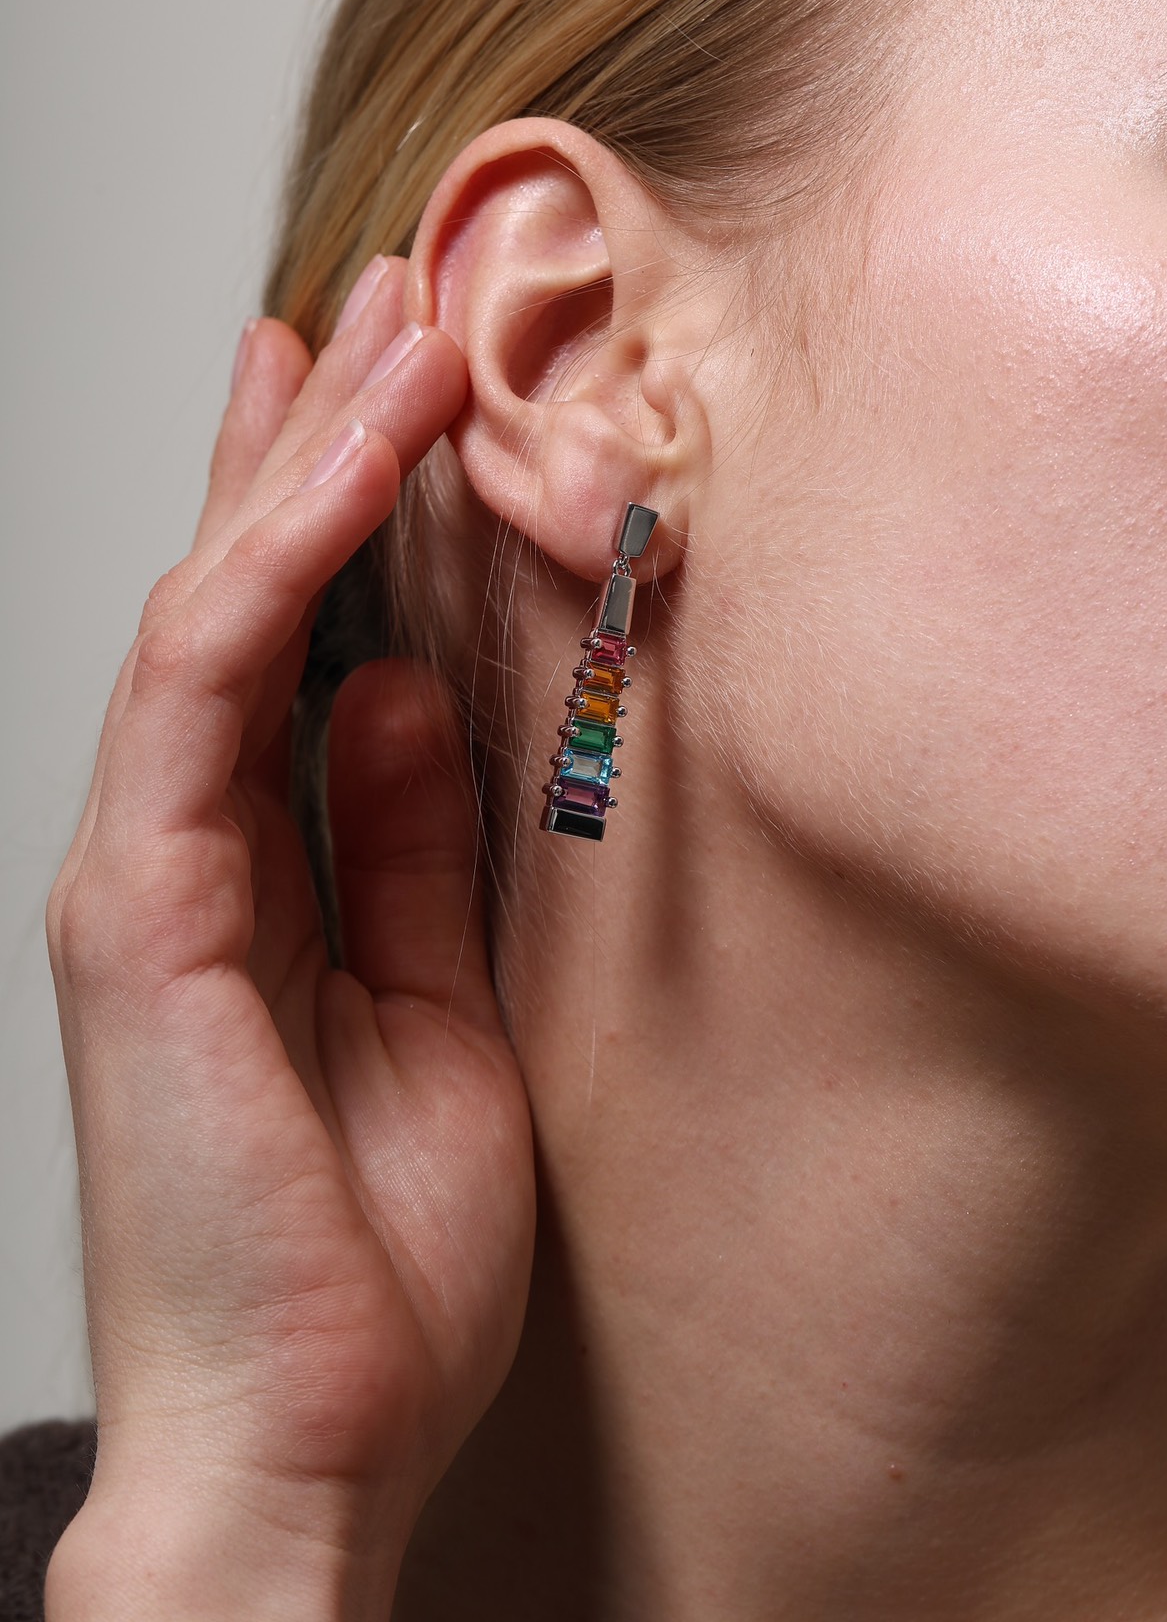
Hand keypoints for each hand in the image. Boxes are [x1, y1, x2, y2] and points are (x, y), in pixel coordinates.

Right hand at [43, 260, 534, 1618]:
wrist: (300, 1448)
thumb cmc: (364, 1262)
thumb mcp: (435, 1014)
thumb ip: (405, 853)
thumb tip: (399, 704)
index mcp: (261, 874)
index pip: (294, 648)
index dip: (339, 510)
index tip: (401, 397)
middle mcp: (188, 850)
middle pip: (247, 601)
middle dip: (315, 443)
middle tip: (382, 307)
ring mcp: (152, 872)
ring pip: (217, 612)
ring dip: (304, 465)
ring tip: (385, 335)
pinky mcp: (142, 911)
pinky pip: (203, 695)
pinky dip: (270, 569)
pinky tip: (340, 469)